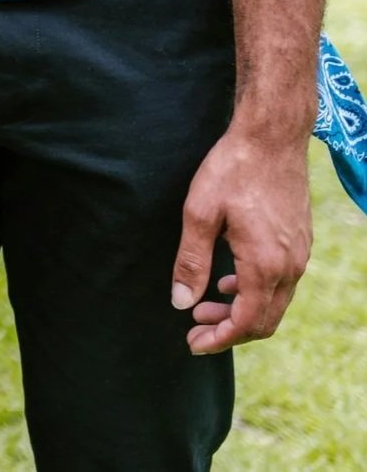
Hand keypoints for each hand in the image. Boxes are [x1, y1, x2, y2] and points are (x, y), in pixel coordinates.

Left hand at [171, 122, 311, 352]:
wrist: (271, 138)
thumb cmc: (231, 170)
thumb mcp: (199, 213)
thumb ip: (191, 261)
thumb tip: (181, 302)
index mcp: (264, 264)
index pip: (246, 322)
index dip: (220, 339)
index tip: (193, 344)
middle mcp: (289, 266)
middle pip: (264, 320)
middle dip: (229, 331)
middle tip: (195, 330)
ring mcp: (299, 255)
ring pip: (274, 303)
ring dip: (241, 311)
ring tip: (205, 306)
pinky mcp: (300, 242)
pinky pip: (281, 282)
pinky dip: (255, 292)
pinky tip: (229, 281)